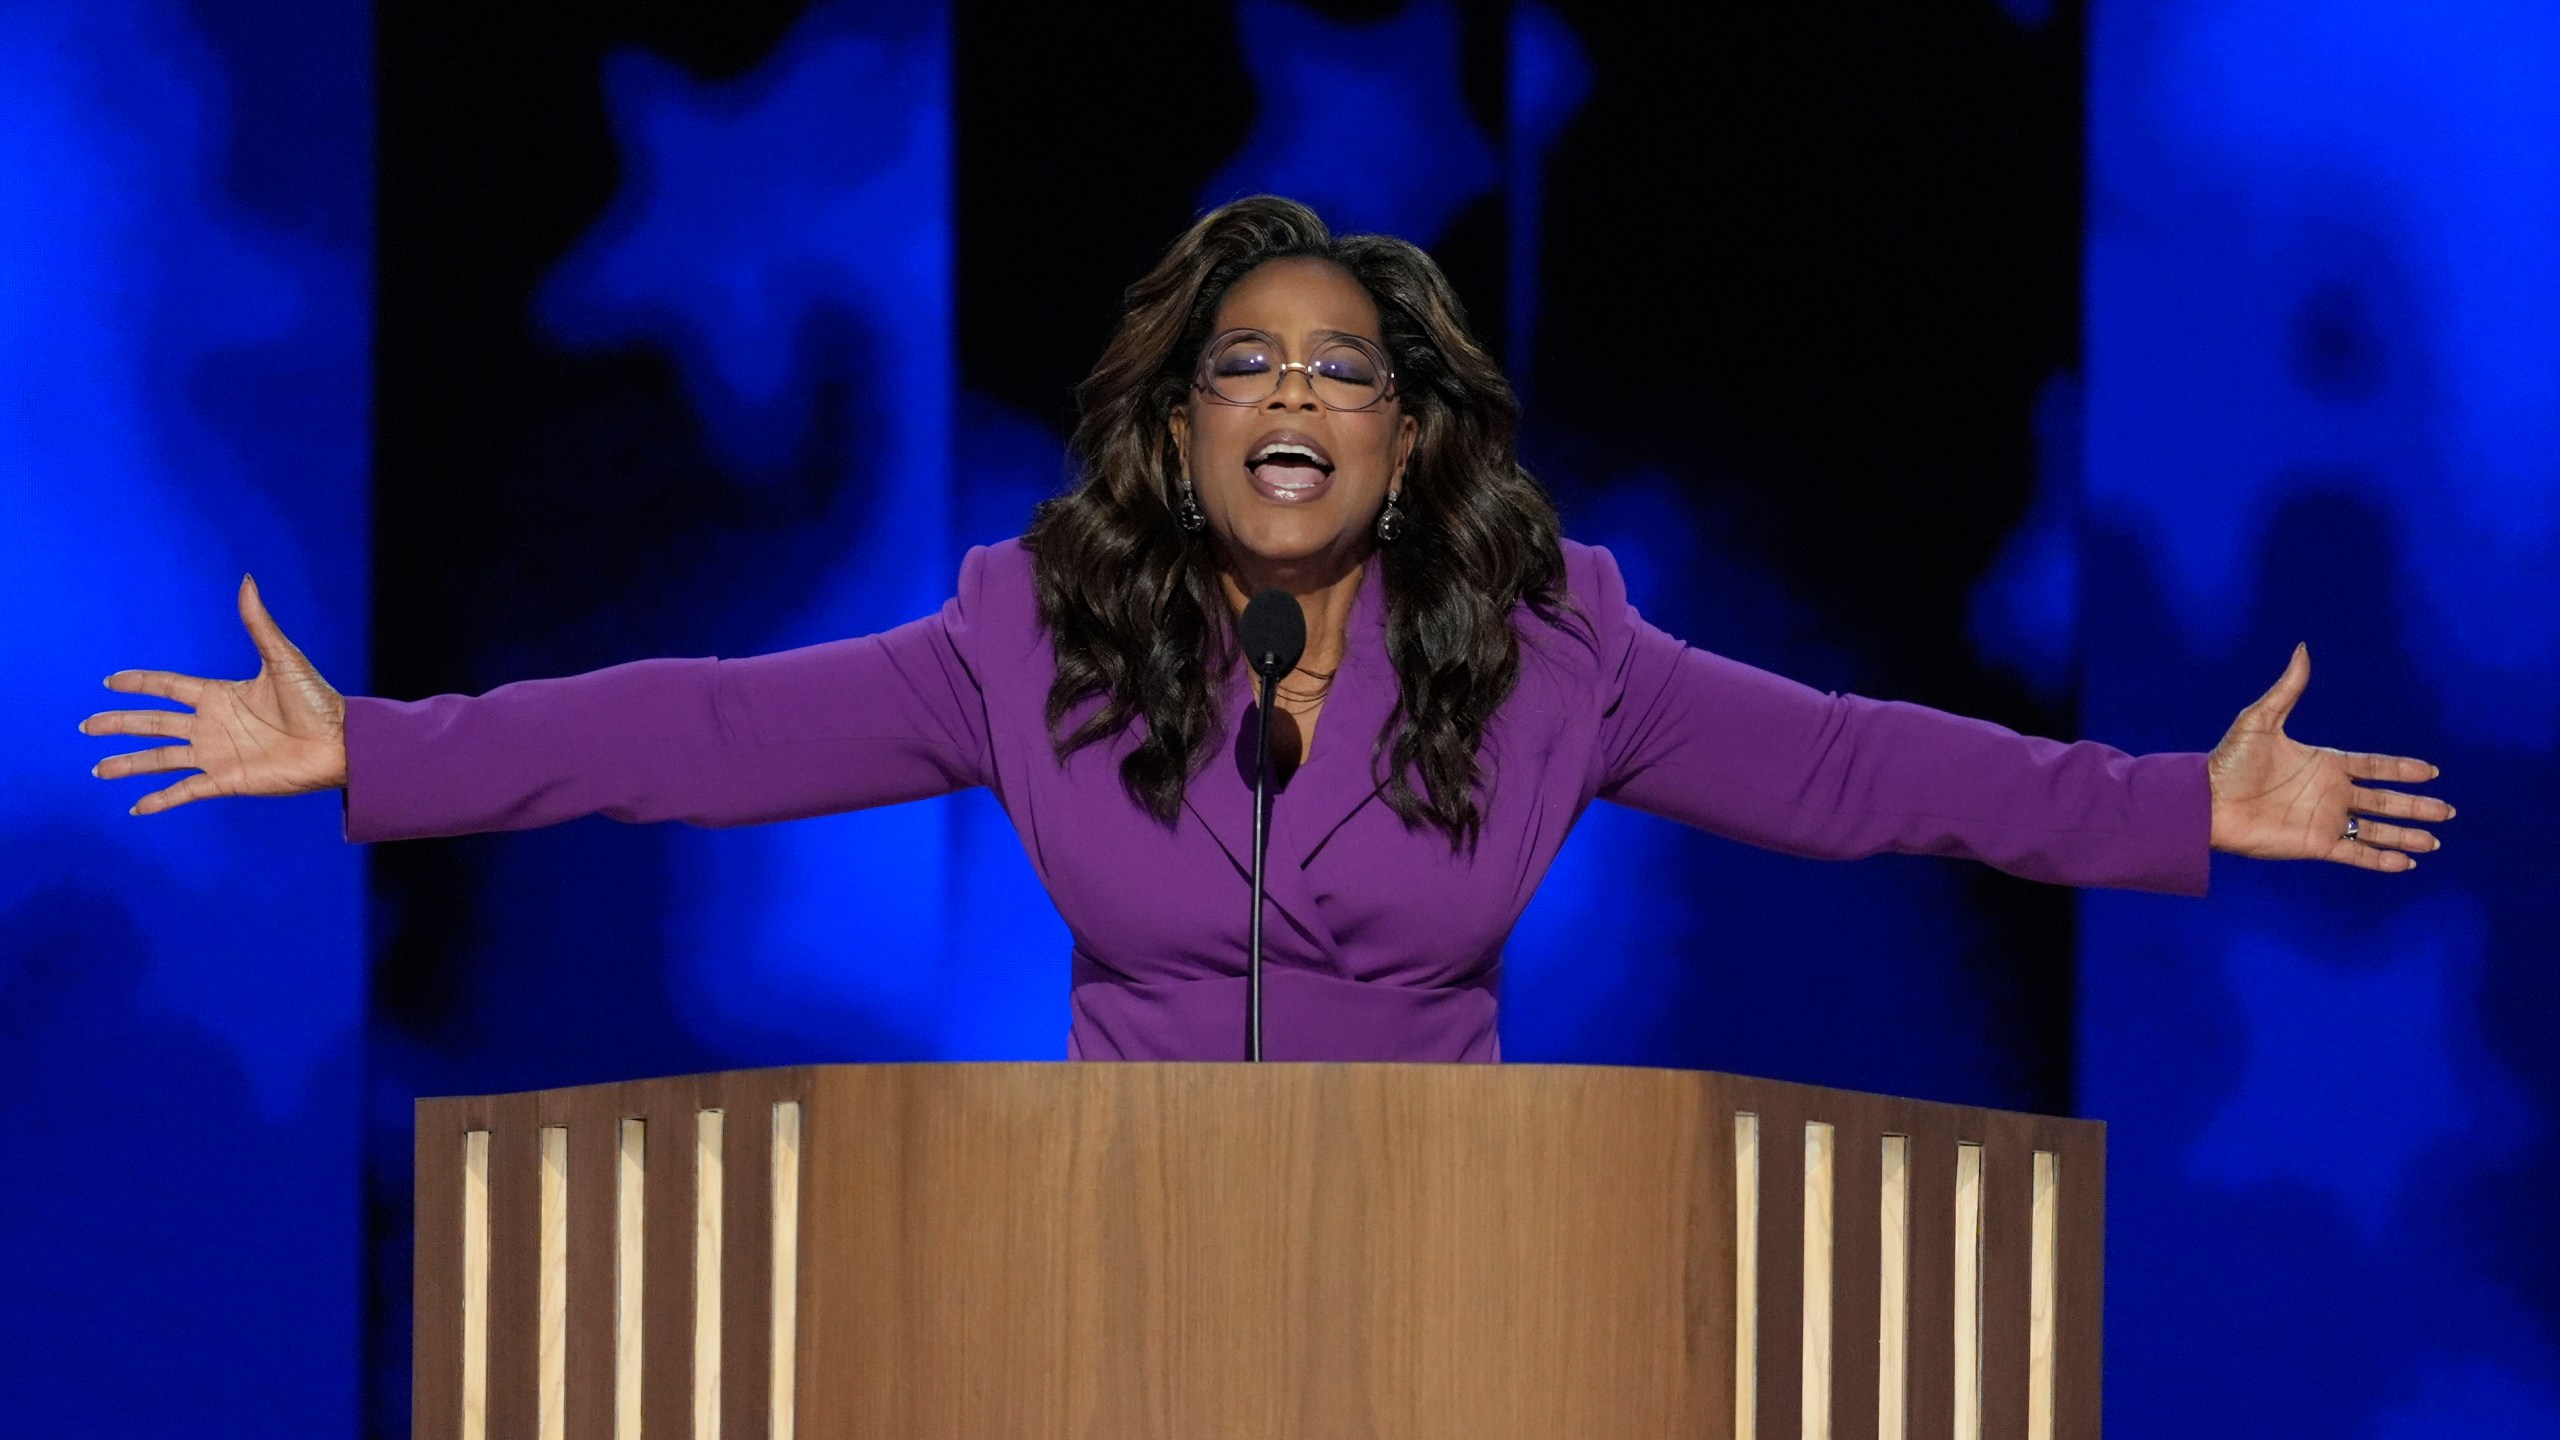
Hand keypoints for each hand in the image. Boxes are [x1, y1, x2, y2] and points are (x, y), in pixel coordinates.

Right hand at [81, 575, 348, 814]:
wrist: (340, 743)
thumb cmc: (317, 701)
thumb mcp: (283, 659)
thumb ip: (258, 623)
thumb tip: (247, 580)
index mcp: (220, 695)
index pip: (168, 687)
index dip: (140, 684)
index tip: (110, 682)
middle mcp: (212, 725)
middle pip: (153, 722)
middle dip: (119, 724)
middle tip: (86, 726)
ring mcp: (217, 754)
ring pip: (160, 758)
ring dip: (129, 764)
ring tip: (98, 770)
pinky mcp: (226, 780)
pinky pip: (185, 791)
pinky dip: (160, 800)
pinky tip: (137, 809)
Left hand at [2206, 643, 2450, 871]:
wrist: (2206, 802)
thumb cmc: (2229, 761)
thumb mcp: (2260, 719)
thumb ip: (2287, 689)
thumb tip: (2302, 648)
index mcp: (2324, 763)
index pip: (2374, 766)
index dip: (2402, 769)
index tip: (2430, 771)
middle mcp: (2330, 792)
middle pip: (2385, 800)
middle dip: (2416, 805)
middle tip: (2448, 810)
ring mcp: (2325, 819)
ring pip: (2377, 830)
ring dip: (2406, 835)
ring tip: (2435, 841)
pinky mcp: (2315, 844)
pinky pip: (2356, 853)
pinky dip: (2381, 860)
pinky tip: (2405, 864)